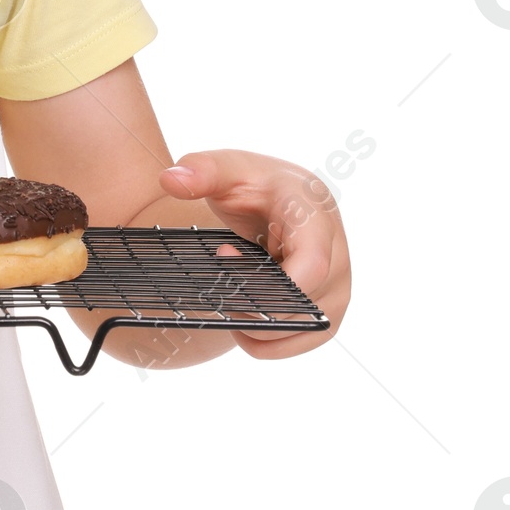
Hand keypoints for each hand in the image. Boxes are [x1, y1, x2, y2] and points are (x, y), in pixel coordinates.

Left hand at [157, 149, 349, 358]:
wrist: (280, 197)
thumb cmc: (254, 182)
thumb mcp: (227, 168)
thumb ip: (201, 170)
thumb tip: (170, 180)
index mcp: (317, 218)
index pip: (312, 266)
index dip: (269, 281)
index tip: (226, 256)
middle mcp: (339, 257)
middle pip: (302, 306)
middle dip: (251, 297)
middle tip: (222, 262)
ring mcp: (338, 288)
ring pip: (303, 330)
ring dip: (256, 322)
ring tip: (229, 288)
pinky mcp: (329, 310)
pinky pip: (304, 341)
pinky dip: (267, 341)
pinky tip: (239, 322)